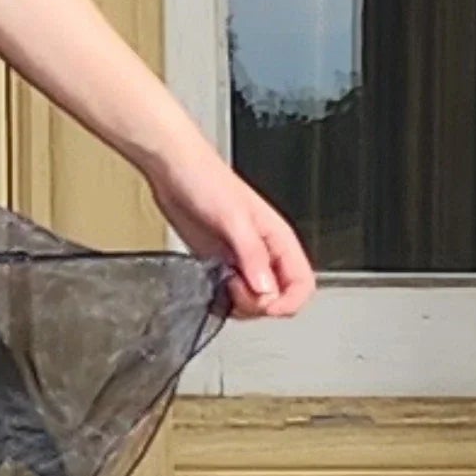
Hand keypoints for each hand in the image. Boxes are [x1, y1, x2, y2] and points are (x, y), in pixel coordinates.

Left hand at [147, 150, 315, 320]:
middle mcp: (264, 253)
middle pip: (278, 299)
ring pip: (255, 300)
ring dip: (239, 303)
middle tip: (233, 287)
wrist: (173, 170)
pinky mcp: (219, 263)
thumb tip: (267, 291)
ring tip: (221, 283)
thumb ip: (252, 255)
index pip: (302, 285)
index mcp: (279, 239)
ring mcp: (241, 260)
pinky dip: (222, 299)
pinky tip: (210, 285)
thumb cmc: (206, 180)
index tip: (263, 304)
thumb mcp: (234, 218)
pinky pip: (230, 295)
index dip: (288, 302)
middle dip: (258, 304)